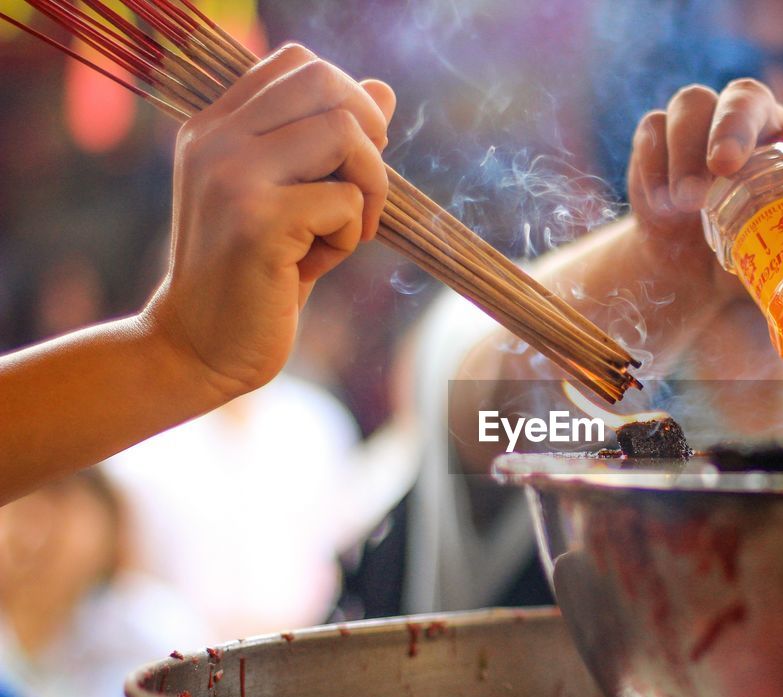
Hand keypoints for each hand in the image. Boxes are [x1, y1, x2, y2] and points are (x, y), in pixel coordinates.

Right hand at [144, 44, 395, 400]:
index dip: (348, 102)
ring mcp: (231, 175)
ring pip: (346, 134)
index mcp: (215, 125)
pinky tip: (313, 267)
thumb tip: (385, 89)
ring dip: (368, 189)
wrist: (198, 347)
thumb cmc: (254, 275)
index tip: (350, 159)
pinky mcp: (256, 220)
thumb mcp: (292, 199)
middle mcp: (215, 138)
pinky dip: (350, 237)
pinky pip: (346, 201)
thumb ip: (328, 144)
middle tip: (363, 192)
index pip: (298, 64)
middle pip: (327, 84)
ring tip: (342, 232)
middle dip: (370, 137)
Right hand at [627, 79, 782, 264]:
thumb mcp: (781, 264)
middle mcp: (756, 124)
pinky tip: (662, 206)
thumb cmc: (748, 257)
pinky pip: (654, 128)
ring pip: (694, 103)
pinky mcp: (660, 137)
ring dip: (687, 149)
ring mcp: (704, 125)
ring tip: (688, 201)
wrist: (691, 268)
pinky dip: (655, 167)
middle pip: (748, 98)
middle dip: (733, 128)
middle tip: (723, 168)